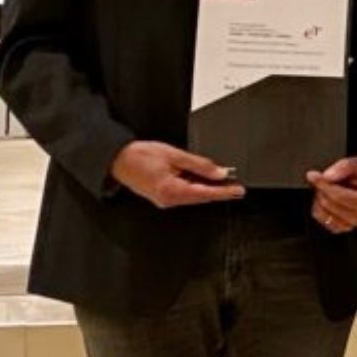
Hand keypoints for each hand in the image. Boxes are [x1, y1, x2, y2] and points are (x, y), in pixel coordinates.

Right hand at [109, 140, 245, 208]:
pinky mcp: (162, 197)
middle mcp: (168, 200)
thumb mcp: (174, 155)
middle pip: (201, 197)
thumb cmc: (139, 156)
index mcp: (171, 190)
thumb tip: (219, 173)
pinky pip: (184, 194)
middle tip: (235, 183)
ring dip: (207, 188)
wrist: (117, 159)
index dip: (225, 192)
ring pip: (194, 196)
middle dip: (218, 190)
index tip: (239, 190)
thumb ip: (199, 165)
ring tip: (220, 178)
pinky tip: (201, 179)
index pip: (206, 194)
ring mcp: (165, 201)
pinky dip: (195, 187)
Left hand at [305, 156, 356, 233]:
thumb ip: (344, 167)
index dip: (324, 184)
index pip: (339, 195)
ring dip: (320, 198)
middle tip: (325, 180)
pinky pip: (320, 217)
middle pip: (329, 203)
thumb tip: (327, 177)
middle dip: (323, 189)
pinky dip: (319, 207)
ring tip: (327, 189)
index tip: (312, 175)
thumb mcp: (355, 164)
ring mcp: (349, 225)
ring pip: (322, 211)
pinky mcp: (338, 229)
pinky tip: (326, 199)